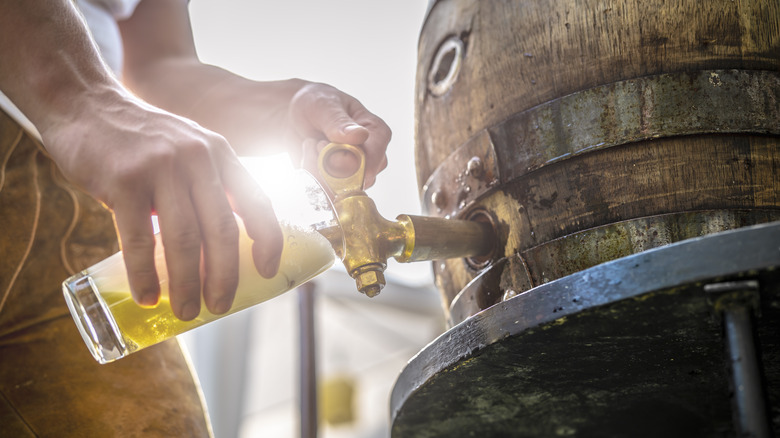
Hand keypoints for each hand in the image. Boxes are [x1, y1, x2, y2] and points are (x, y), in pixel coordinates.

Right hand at [43, 88, 282, 320]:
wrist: (84, 103)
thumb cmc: (140, 139)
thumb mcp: (188, 147)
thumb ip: (206, 184)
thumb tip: (220, 246)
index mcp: (220, 153)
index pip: (257, 201)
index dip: (268, 240)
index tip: (266, 271)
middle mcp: (197, 158)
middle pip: (222, 229)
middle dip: (225, 276)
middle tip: (221, 306)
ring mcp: (160, 167)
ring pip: (184, 239)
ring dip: (188, 283)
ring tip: (187, 311)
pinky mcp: (123, 180)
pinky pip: (137, 238)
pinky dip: (144, 273)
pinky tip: (147, 295)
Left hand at [288, 83, 390, 187]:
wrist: (297, 116)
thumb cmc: (317, 104)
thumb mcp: (324, 105)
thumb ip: (339, 122)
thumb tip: (360, 136)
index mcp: (377, 134)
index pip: (375, 159)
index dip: (349, 161)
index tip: (323, 145)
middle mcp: (372, 158)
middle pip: (358, 181)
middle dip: (328, 166)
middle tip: (316, 142)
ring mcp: (357, 174)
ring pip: (339, 190)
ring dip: (316, 170)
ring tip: (311, 145)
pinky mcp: (339, 185)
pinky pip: (325, 193)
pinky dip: (310, 176)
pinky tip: (308, 156)